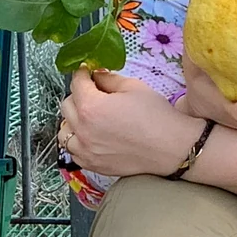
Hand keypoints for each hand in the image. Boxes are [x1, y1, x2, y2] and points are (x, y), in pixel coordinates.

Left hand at [57, 70, 203, 179]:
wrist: (172, 148)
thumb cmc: (156, 116)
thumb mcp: (133, 87)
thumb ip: (108, 79)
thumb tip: (96, 75)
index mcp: (91, 107)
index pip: (76, 83)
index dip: (82, 73)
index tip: (87, 71)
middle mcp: (83, 130)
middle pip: (67, 105)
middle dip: (78, 95)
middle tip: (93, 93)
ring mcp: (85, 150)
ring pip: (64, 130)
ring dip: (73, 120)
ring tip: (89, 117)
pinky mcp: (92, 164)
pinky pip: (72, 150)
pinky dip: (77, 141)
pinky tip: (92, 136)